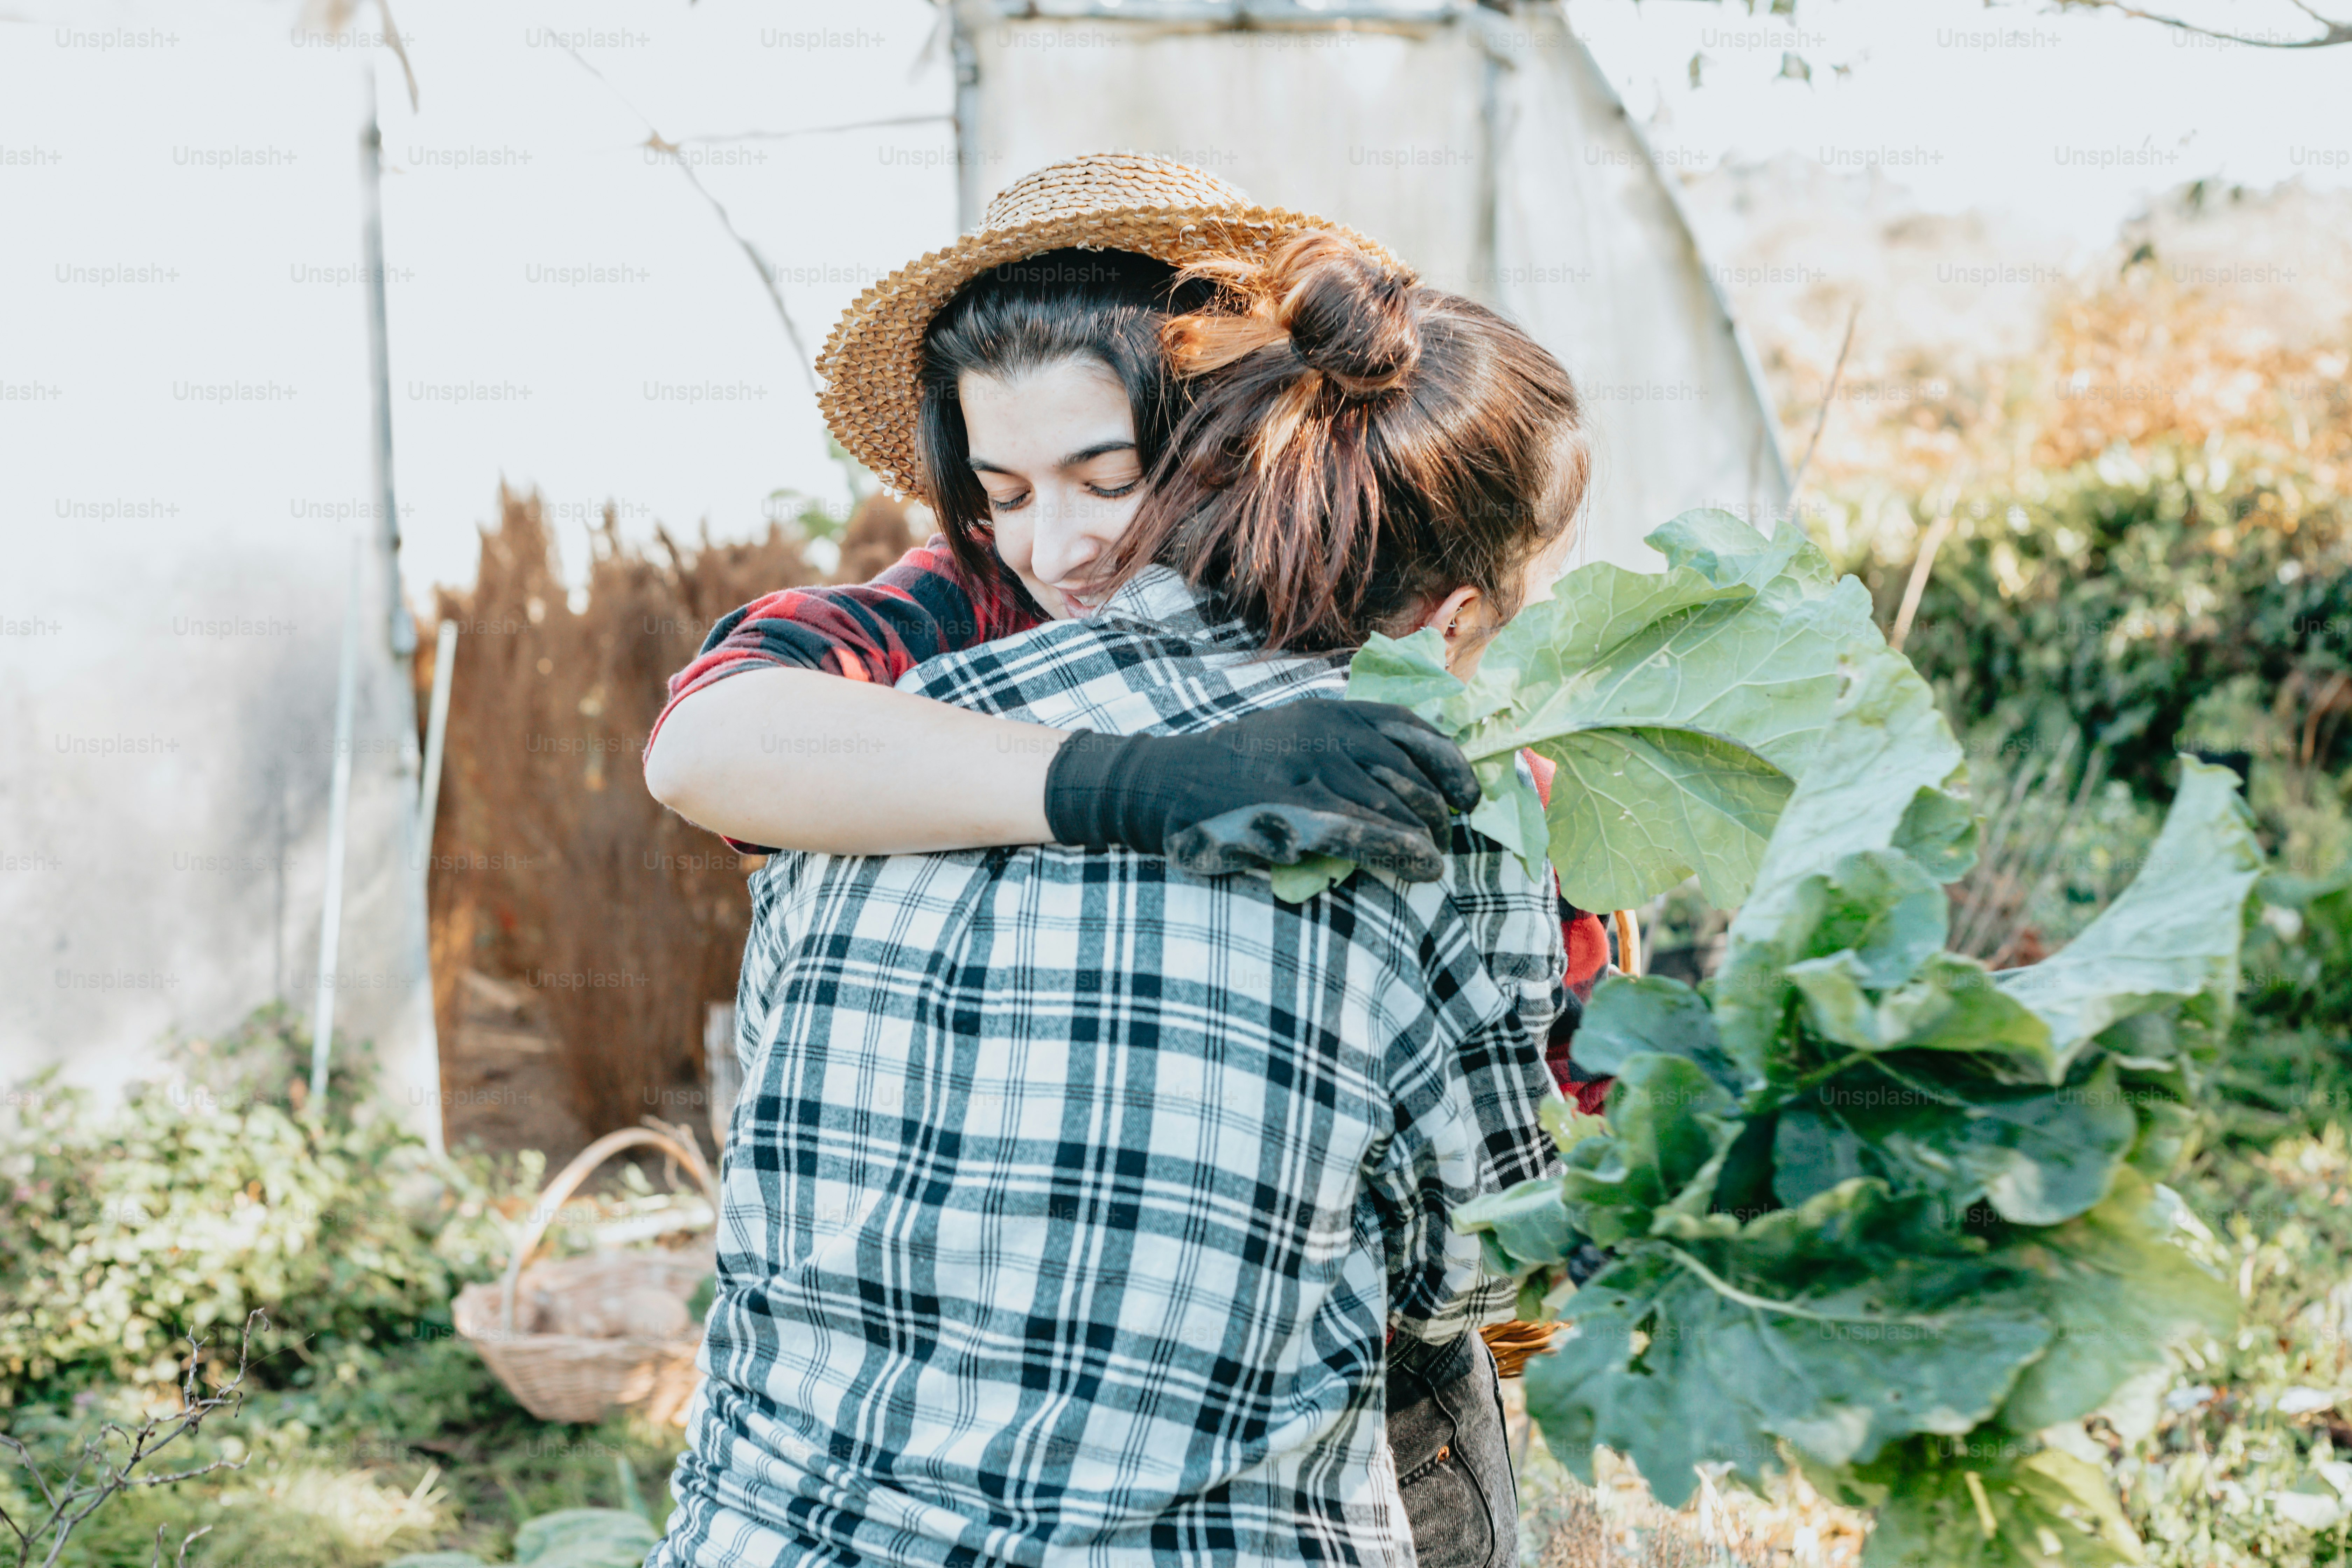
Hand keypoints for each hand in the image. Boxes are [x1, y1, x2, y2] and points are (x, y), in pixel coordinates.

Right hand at [1042, 700, 1481, 880]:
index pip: (1409, 729)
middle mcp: (1324, 735)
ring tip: (1435, 855)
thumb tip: (1405, 773)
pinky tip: (1423, 864)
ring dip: (1425, 834)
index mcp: (1328, 713)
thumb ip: (1341, 744)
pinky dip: (1401, 849)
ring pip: (1391, 804)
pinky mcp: (1292, 813)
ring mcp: (1308, 772)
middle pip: (1406, 772)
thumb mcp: (1291, 734)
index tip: (1469, 792)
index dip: (1449, 762)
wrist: (1165, 782)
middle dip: (1437, 808)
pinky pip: (1364, 831)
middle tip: (1446, 833)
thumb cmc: (1234, 767)